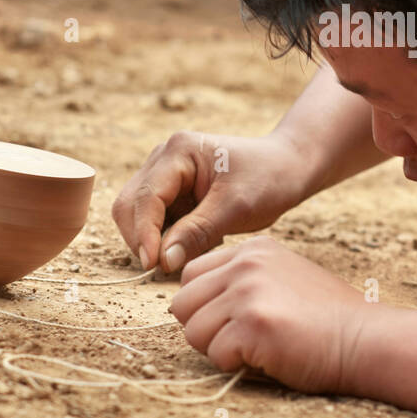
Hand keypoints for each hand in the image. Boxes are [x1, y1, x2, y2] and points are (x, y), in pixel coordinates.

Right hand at [111, 130, 311, 272]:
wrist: (287, 169)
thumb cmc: (268, 180)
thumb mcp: (236, 208)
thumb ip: (197, 233)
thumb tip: (161, 261)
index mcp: (179, 151)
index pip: (145, 197)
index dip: (144, 233)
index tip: (154, 265)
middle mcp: (164, 159)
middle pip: (130, 205)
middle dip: (143, 239)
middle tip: (168, 266)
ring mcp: (165, 174)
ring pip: (137, 216)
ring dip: (154, 240)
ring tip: (192, 249)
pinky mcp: (171, 192)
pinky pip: (155, 221)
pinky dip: (166, 238)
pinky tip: (197, 242)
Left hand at [170, 235, 369, 391]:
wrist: (363, 338)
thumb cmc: (326, 317)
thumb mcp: (283, 276)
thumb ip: (243, 279)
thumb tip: (197, 303)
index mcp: (253, 249)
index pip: (191, 274)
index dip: (204, 304)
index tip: (230, 319)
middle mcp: (246, 264)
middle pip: (182, 303)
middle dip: (204, 328)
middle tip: (240, 339)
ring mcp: (248, 291)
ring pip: (193, 331)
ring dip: (219, 348)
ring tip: (256, 347)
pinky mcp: (253, 324)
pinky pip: (215, 354)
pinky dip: (236, 365)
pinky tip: (268, 356)